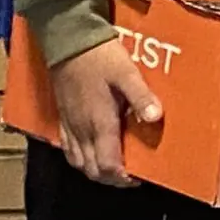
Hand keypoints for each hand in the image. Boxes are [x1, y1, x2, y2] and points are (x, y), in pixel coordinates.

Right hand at [50, 36, 162, 186]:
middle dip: (112, 179)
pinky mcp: (62, 118)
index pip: (107, 166)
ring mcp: (70, 125)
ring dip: (96, 171)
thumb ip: (141, 97)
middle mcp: (82, 130)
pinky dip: (81, 159)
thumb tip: (156, 118)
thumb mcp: (126, 73)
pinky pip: (68, 150)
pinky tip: (92, 152)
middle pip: (93, 171)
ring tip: (114, 168)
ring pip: (79, 163)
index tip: (139, 178)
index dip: (123, 179)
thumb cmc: (99, 57)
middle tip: (130, 176)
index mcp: (99, 123)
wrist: (67, 39)